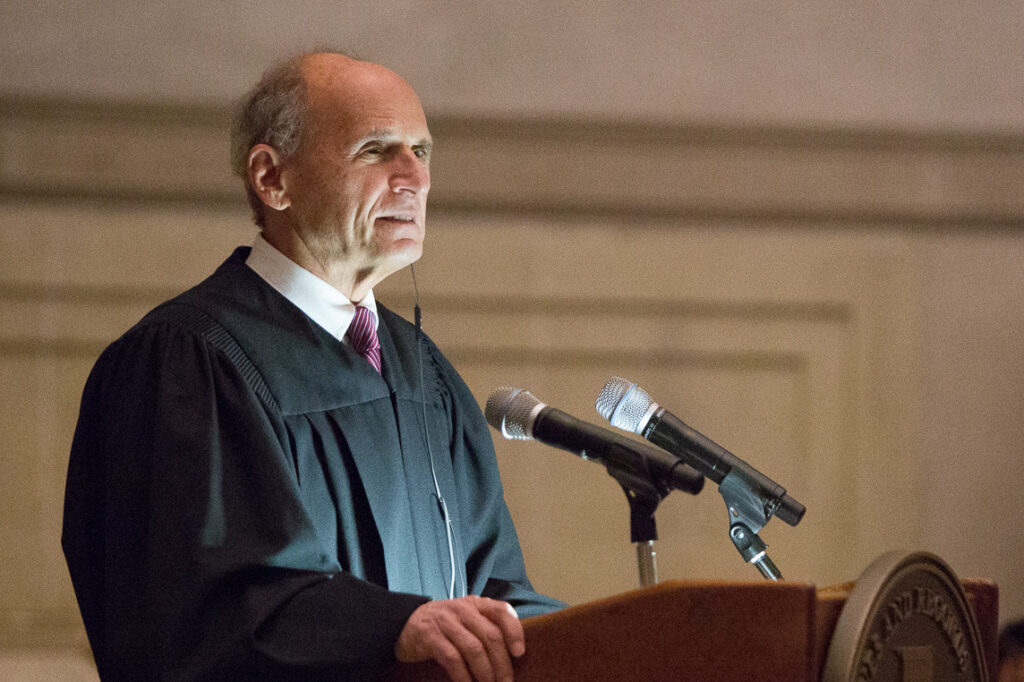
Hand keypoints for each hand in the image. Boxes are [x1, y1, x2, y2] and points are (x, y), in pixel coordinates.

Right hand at [394, 595, 524, 681]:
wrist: (406, 623)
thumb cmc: (445, 626)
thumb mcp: (467, 619)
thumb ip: (486, 627)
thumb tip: (513, 654)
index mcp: (476, 604)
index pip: (502, 611)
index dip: (514, 631)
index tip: (519, 653)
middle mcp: (463, 609)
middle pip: (491, 636)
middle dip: (502, 664)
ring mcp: (446, 621)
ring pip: (474, 649)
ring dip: (485, 673)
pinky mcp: (430, 636)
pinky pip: (452, 659)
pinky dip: (464, 677)